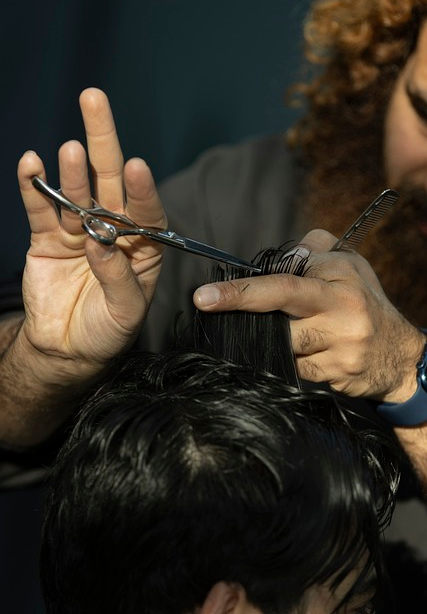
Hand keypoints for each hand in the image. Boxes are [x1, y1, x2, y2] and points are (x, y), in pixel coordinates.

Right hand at [4, 88, 165, 443]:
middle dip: (104, 141)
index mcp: (142, 247)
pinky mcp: (48, 237)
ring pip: (75, 191)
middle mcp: (113, 231)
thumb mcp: (124, 312)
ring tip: (72, 149)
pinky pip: (40, 208)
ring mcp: (80, 230)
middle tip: (95, 100)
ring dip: (73, 170)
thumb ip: (118, 277)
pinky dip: (33, 186)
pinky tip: (32, 164)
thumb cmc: (107, 331)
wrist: (67, 347)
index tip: (136, 167)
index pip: (146, 211)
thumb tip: (101, 242)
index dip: (141, 189)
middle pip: (110, 180)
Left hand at [194, 229, 424, 400]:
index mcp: (341, 282)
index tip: (204, 295)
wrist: (399, 355)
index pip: (284, 281)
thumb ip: (313, 249)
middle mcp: (342, 313)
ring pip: (282, 343)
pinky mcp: (335, 375)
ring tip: (292, 328)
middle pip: (279, 307)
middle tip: (205, 301)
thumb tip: (278, 257)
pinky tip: (307, 350)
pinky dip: (290, 358)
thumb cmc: (363, 302)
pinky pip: (294, 368)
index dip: (243, 288)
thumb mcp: (348, 265)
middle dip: (239, 304)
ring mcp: (340, 348)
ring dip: (273, 336)